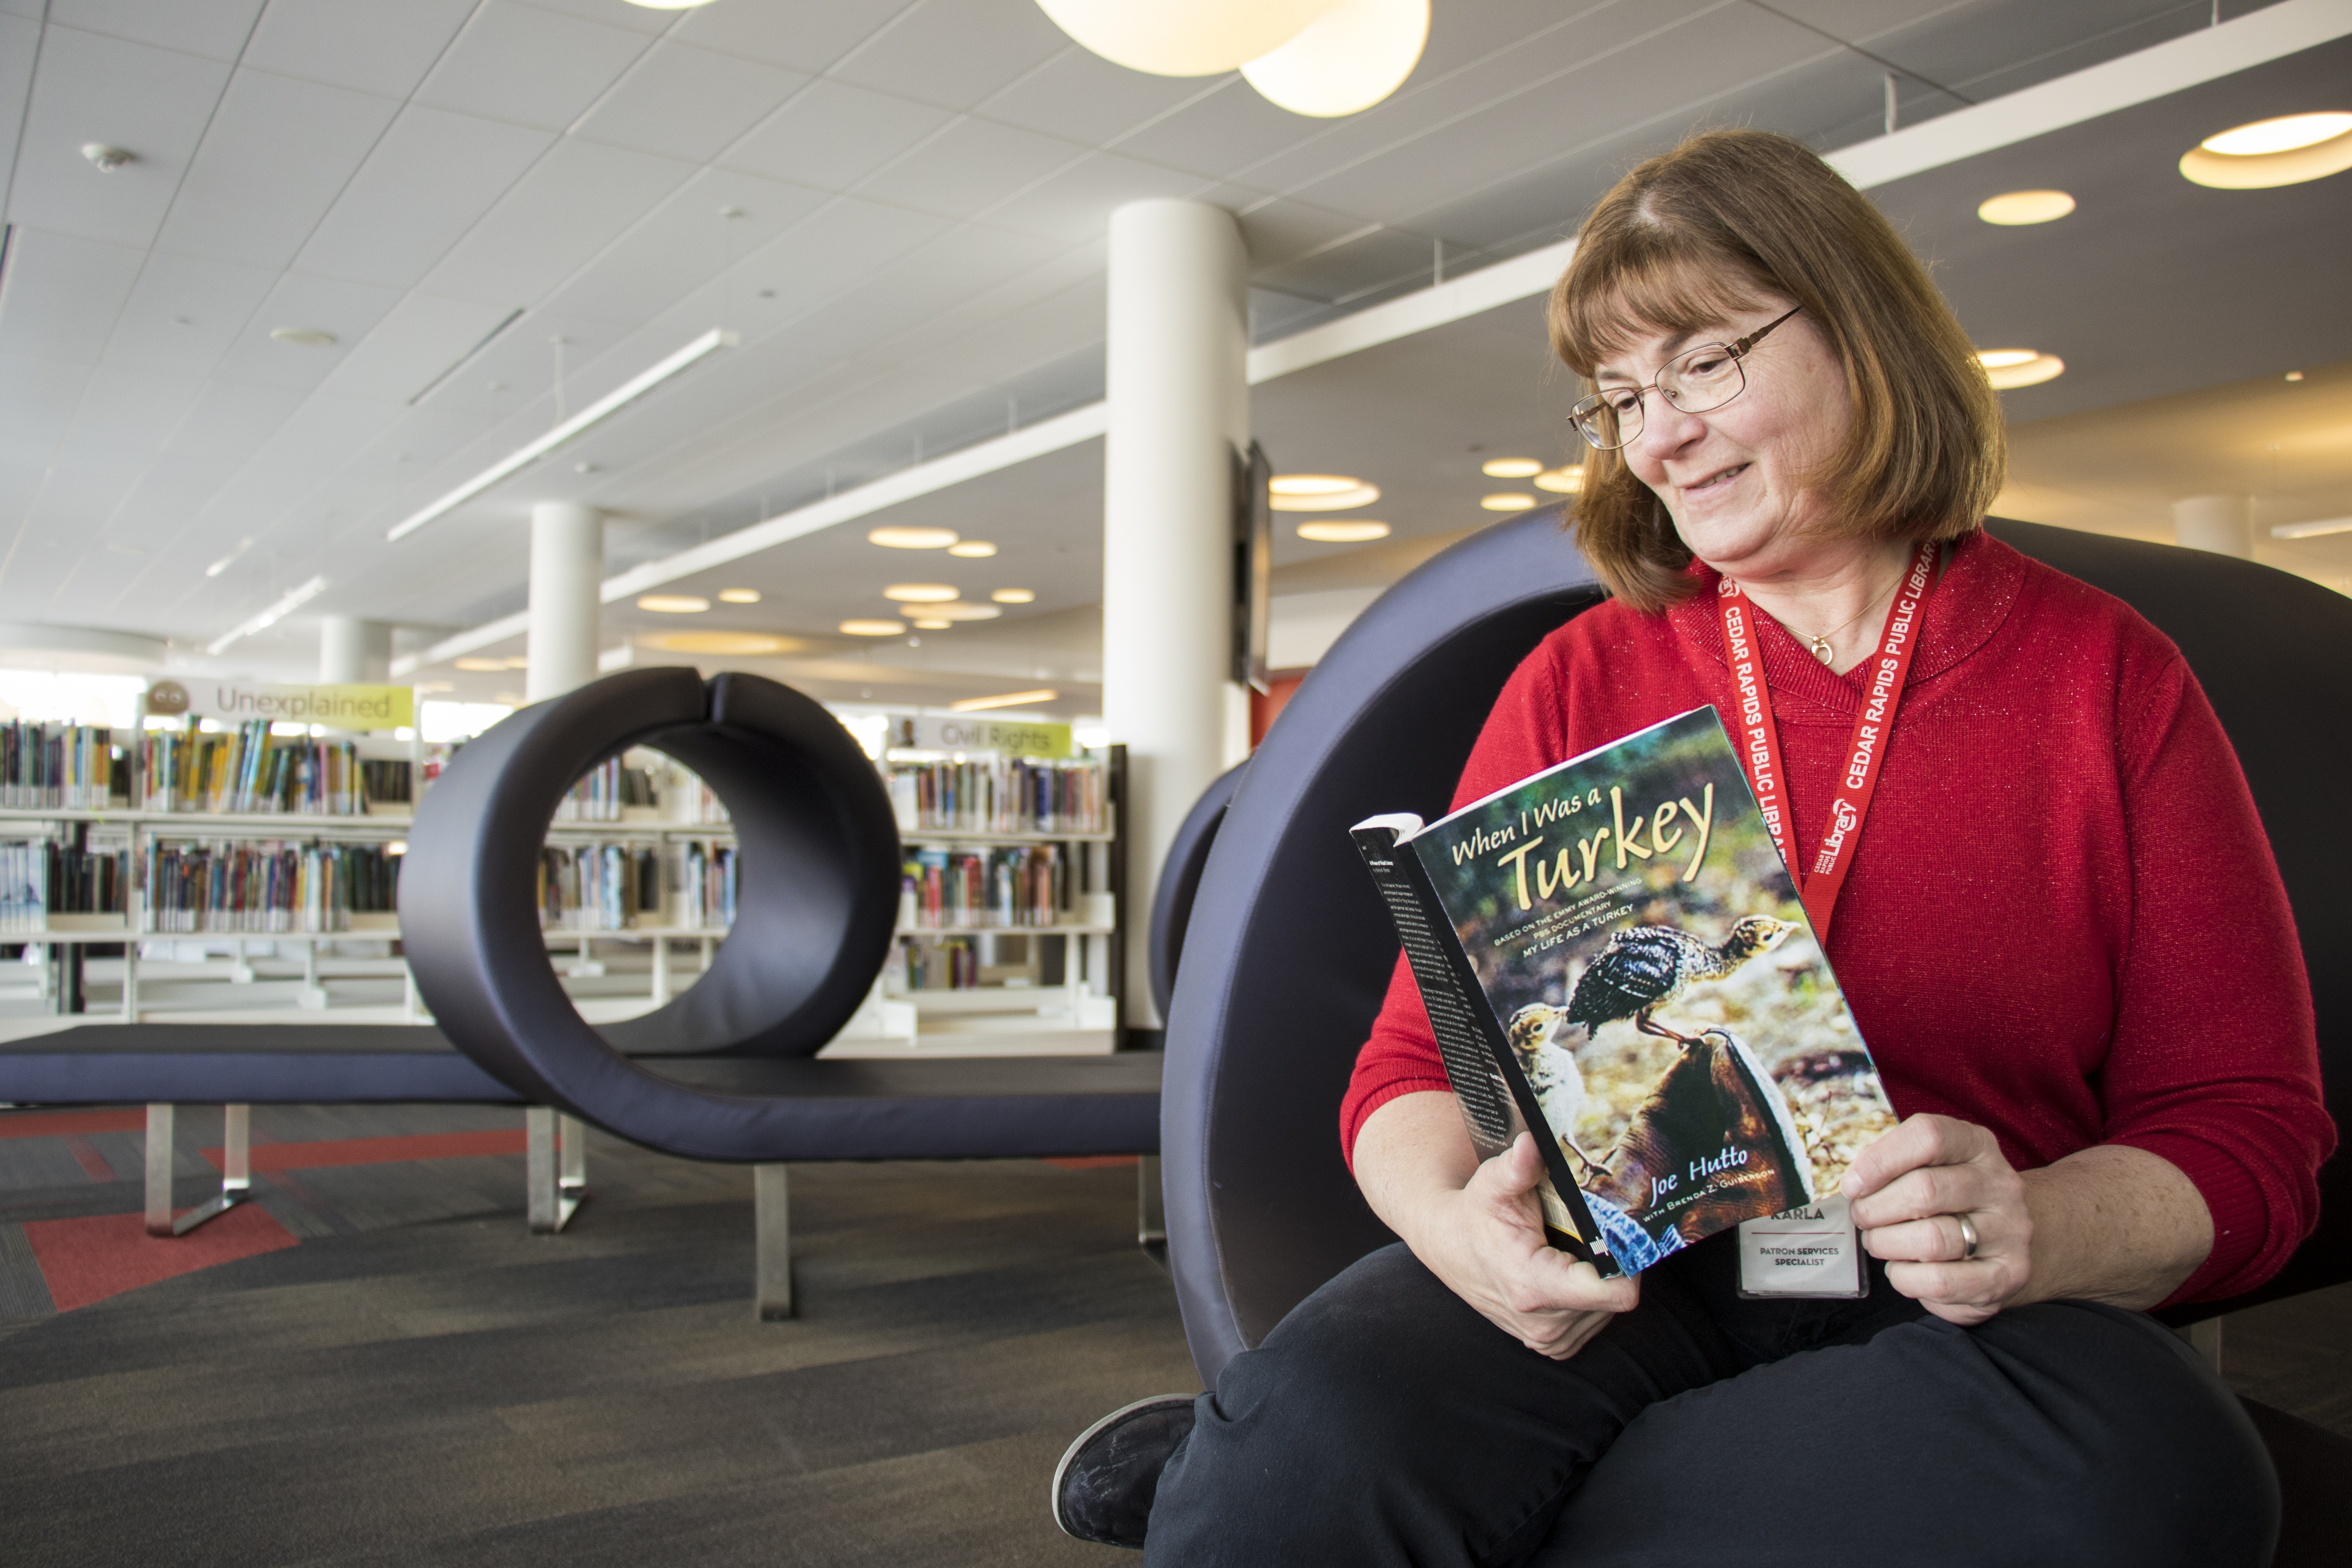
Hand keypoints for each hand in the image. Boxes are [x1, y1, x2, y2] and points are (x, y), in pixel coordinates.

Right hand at [1410, 1133, 1639, 1357]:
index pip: (1617, 1291)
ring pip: (1608, 1309)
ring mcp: (1549, 1338)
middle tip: (1588, 1234)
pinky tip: (1567, 1272)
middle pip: (1615, 1295)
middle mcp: (1545, 1323)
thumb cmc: (1475, 1215)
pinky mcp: (1552, 1344)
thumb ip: (1517, 1166)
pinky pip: (1594, 1320)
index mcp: (1535, 1286)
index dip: (1631, 1262)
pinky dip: (1588, 1297)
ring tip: (1572, 1251)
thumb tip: (1532, 1143)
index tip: (1622, 1234)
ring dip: (1599, 1280)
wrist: (1450, 1247)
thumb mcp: (1492, 1184)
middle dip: (1610, 1263)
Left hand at [1842, 1114, 2030, 1325]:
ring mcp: (2010, 1231)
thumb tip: (1851, 1186)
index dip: (1880, 1160)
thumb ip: (1892, 1167)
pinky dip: (1906, 1278)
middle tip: (1862, 1218)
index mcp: (1976, 1145)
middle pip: (1924, 1190)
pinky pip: (1941, 1281)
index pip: (1928, 1136)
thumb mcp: (1928, 1168)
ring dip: (1887, 1244)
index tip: (1852, 1185)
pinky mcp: (2008, 1275)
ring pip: (1931, 1239)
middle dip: (1876, 1209)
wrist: (2004, 1245)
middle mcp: (2000, 1184)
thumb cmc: (1947, 1203)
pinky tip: (1901, 1270)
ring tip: (1879, 1243)